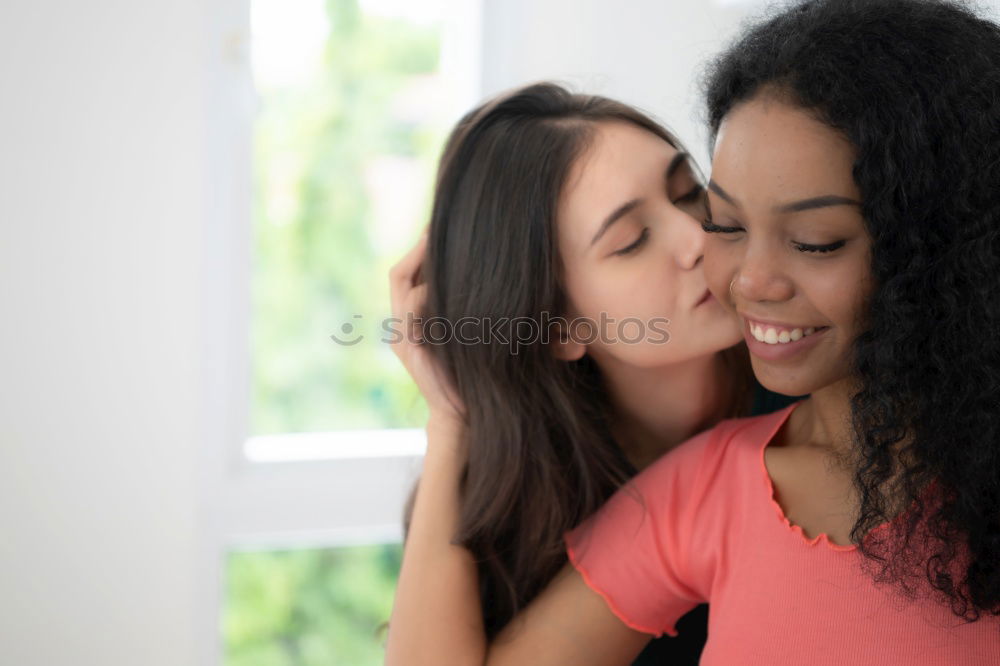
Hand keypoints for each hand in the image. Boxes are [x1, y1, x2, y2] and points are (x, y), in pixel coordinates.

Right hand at [388, 231, 466, 427]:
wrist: (460, 413)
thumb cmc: (468, 372)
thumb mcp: (462, 330)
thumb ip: (455, 306)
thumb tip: (473, 270)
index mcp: (409, 319)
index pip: (404, 274)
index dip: (417, 249)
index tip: (436, 228)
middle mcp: (399, 325)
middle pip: (398, 275)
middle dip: (416, 249)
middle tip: (435, 228)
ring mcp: (401, 337)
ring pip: (406, 289)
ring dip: (426, 268)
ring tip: (445, 249)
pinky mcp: (409, 348)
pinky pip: (416, 311)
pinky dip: (433, 296)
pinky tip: (454, 286)